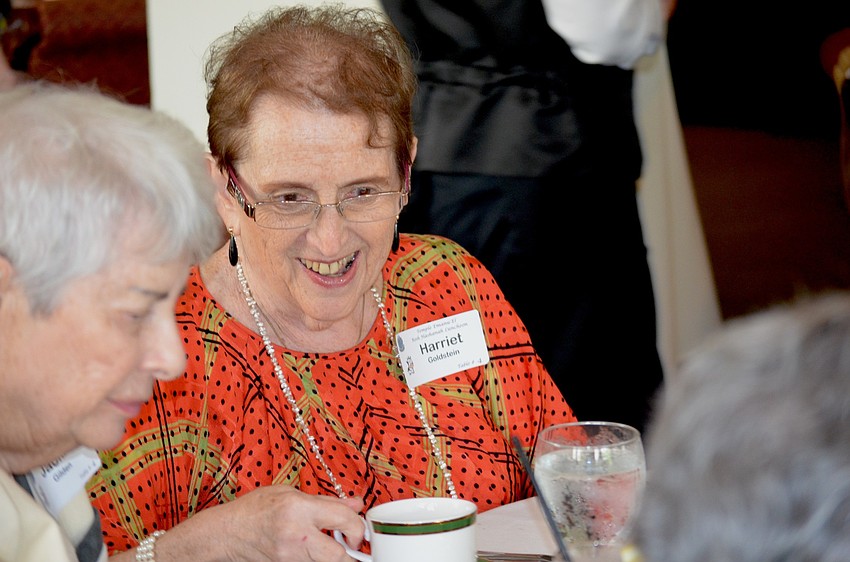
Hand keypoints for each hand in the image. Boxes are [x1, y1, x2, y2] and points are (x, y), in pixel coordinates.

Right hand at [129, 486, 365, 560]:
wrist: (227, 532)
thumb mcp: (291, 493)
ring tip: (331, 543)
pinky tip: (315, 548)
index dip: (358, 525)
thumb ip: (326, 501)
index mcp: (299, 509)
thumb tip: (356, 504)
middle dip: (352, 550)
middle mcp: (296, 534)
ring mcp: (290, 555)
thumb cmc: (256, 508)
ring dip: (335, 555)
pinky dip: (318, 558)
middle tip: (353, 542)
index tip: (358, 527)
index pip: (342, 518)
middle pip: (339, 554)